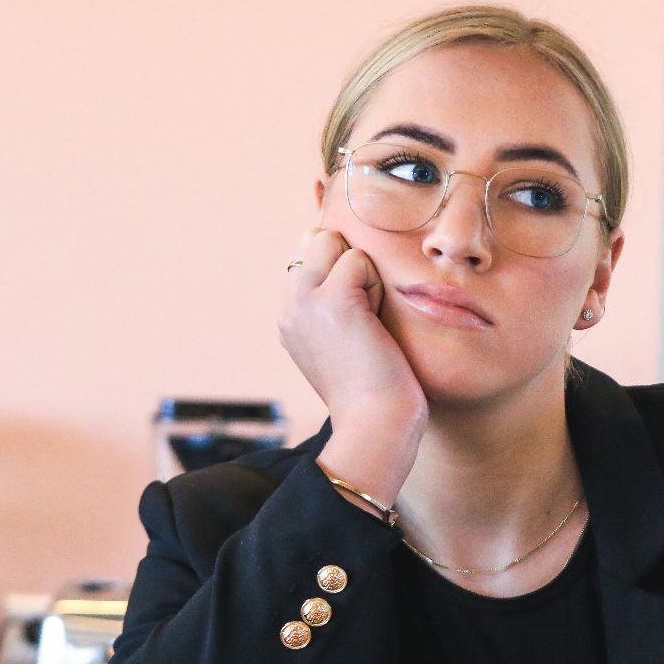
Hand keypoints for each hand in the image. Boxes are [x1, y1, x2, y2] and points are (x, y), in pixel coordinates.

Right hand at [278, 228, 425, 499]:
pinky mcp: (330, 300)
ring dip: (365, 275)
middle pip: (318, 238)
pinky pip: (359, 260)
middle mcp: (287, 305)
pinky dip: (376, 286)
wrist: (375, 426)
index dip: (341, 268)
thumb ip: (333, 301)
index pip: (309, 252)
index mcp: (288, 314)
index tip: (356, 316)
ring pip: (336, 243)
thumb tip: (350, 256)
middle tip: (364, 316)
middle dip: (350, 264)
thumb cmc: (373, 388)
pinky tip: (373, 325)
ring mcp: (303, 300)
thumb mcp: (341, 339)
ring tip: (368, 322)